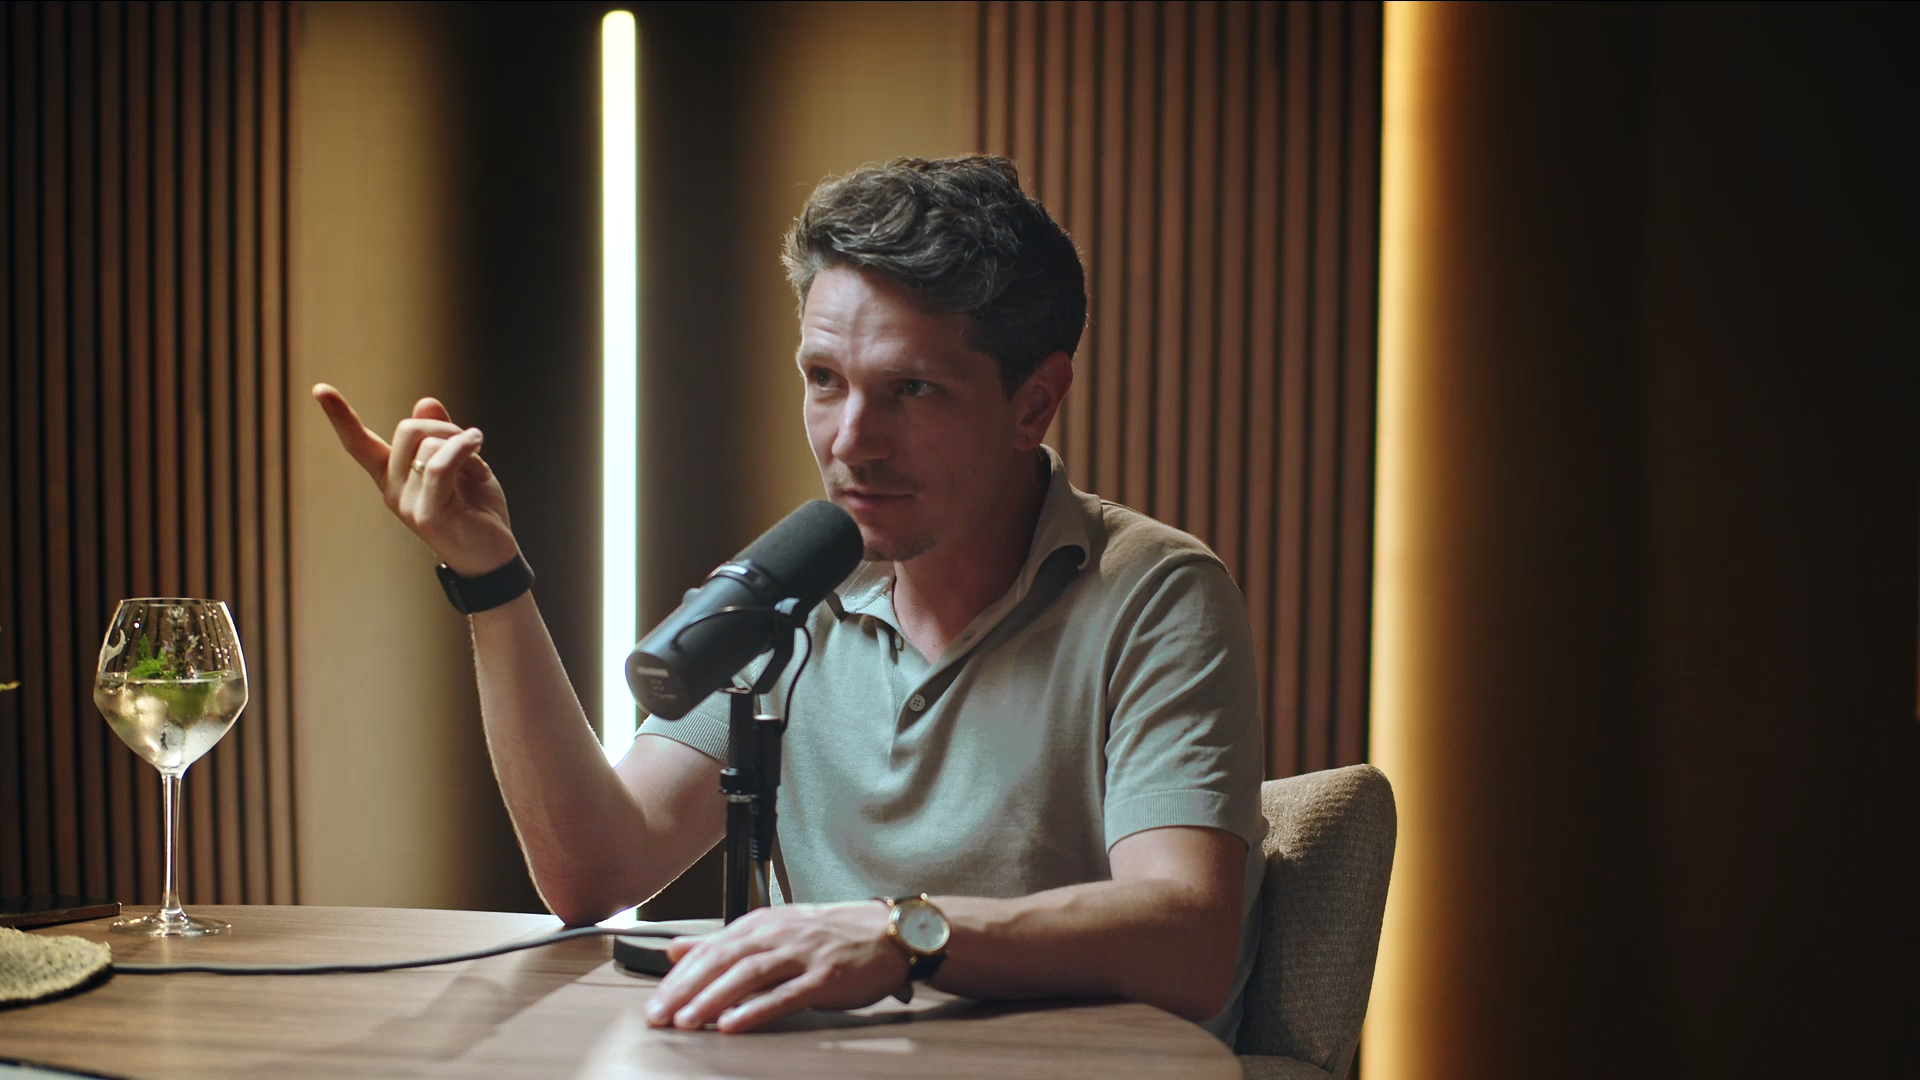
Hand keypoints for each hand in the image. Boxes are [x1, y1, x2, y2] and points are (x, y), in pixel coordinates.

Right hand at [310, 383, 518, 576]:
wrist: (493, 556)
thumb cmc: (476, 510)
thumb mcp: (461, 465)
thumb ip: (440, 436)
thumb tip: (425, 402)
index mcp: (393, 476)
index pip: (359, 444)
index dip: (340, 416)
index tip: (319, 389)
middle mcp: (393, 490)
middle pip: (407, 429)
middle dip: (444, 426)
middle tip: (471, 443)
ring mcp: (407, 504)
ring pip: (428, 445)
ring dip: (464, 445)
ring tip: (479, 469)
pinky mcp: (428, 514)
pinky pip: (441, 465)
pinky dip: (464, 450)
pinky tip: (480, 451)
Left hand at [646, 901, 910, 1032]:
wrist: (886, 933)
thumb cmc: (828, 935)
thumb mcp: (771, 930)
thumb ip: (722, 942)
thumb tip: (676, 950)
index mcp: (760, 924)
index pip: (709, 949)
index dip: (678, 978)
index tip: (654, 1003)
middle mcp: (777, 935)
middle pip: (722, 960)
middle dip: (686, 990)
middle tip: (659, 1015)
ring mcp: (802, 955)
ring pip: (749, 975)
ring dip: (713, 999)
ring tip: (688, 1021)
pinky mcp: (825, 978)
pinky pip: (785, 994)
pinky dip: (756, 1009)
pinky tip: (734, 1023)